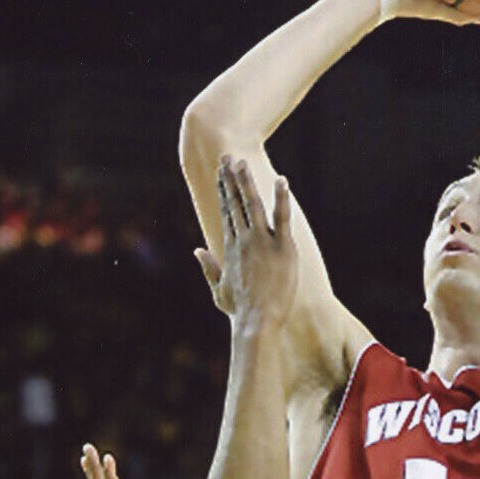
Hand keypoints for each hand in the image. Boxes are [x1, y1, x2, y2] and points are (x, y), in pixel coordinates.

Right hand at [196, 157, 298, 327]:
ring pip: (253, 204)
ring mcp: (262, 242)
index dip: (223, 190)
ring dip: (246, 182)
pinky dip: (281, 198)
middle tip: (227, 156)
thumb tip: (197, 250)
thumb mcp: (218, 289)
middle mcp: (243, 240)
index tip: (220, 173)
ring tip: (241, 161)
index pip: (226, 211)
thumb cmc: (240, 310)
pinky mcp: (282, 248)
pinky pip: (282, 218)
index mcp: (230, 247)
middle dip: (230, 178)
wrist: (256, 321)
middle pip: (235, 203)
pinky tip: (281, 181)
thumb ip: (208, 267)